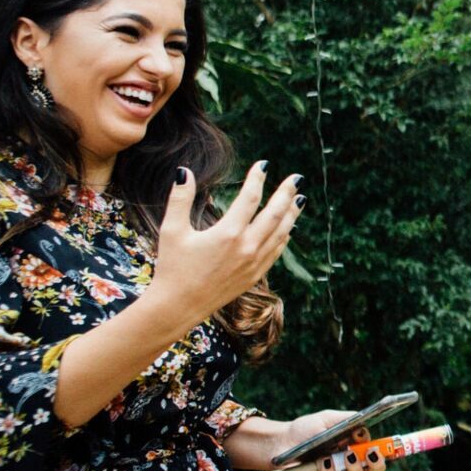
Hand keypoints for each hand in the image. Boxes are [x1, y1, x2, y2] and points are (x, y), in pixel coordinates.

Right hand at [145, 161, 302, 326]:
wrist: (179, 306)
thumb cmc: (172, 267)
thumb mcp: (172, 230)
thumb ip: (180, 199)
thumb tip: (183, 171)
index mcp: (228, 233)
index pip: (249, 198)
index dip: (257, 179)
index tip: (264, 165)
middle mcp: (247, 247)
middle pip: (274, 214)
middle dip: (286, 194)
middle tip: (296, 178)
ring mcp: (254, 263)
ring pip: (281, 233)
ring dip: (291, 214)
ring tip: (299, 199)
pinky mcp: (255, 275)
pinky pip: (276, 251)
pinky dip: (284, 236)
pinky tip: (287, 228)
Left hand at [267, 411, 387, 470]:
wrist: (279, 441)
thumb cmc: (306, 428)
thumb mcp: (329, 419)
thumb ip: (349, 421)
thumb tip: (366, 432)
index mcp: (357, 446)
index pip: (380, 453)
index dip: (389, 453)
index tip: (389, 447)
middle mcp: (350, 462)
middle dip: (377, 466)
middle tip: (372, 455)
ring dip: (353, 470)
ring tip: (345, 456)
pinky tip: (322, 461)